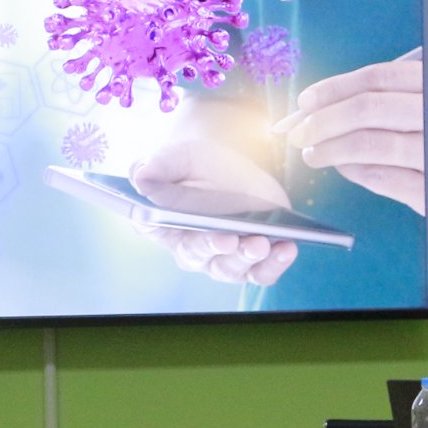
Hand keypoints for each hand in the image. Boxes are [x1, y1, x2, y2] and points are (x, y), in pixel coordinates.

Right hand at [129, 140, 303, 285]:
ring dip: (245, 258)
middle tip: (227, 239)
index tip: (162, 219)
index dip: (152, 224)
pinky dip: (274, 264)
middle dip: (212, 246)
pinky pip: (261, 272)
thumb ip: (162, 162)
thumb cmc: (200, 165)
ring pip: (230, 268)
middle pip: (195, 254)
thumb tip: (142, 175)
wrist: (233, 170)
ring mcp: (222, 258)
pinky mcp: (253, 260)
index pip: (147, 224)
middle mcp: (188, 247)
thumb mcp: (183, 155)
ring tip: (260, 243)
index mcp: (160, 221)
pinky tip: (286, 247)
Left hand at [285, 53, 424, 214]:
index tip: (305, 102)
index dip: (334, 89)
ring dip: (330, 149)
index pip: (377, 78)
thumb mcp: (421, 107)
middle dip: (323, 121)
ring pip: (369, 145)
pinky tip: (343, 169)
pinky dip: (354, 172)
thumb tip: (318, 110)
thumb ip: (381, 102)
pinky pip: (382, 179)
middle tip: (298, 134)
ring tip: (313, 155)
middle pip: (367, 109)